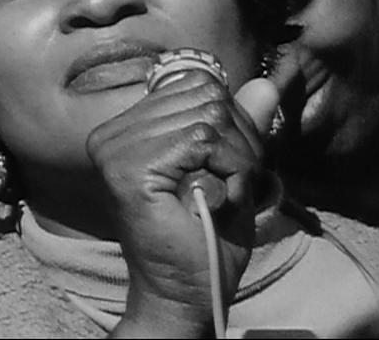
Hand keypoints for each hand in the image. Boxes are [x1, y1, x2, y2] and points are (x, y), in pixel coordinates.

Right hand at [87, 70, 278, 337]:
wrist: (185, 295)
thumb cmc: (205, 235)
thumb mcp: (229, 169)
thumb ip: (242, 125)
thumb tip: (266, 83)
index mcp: (127, 127)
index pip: (198, 83)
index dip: (230, 122)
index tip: (224, 168)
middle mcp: (112, 132)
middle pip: (207, 95)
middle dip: (236, 143)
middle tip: (224, 188)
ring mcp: (115, 149)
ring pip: (209, 117)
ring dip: (234, 162)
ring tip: (217, 197)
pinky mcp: (128, 171)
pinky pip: (203, 139)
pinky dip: (227, 171)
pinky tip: (213, 201)